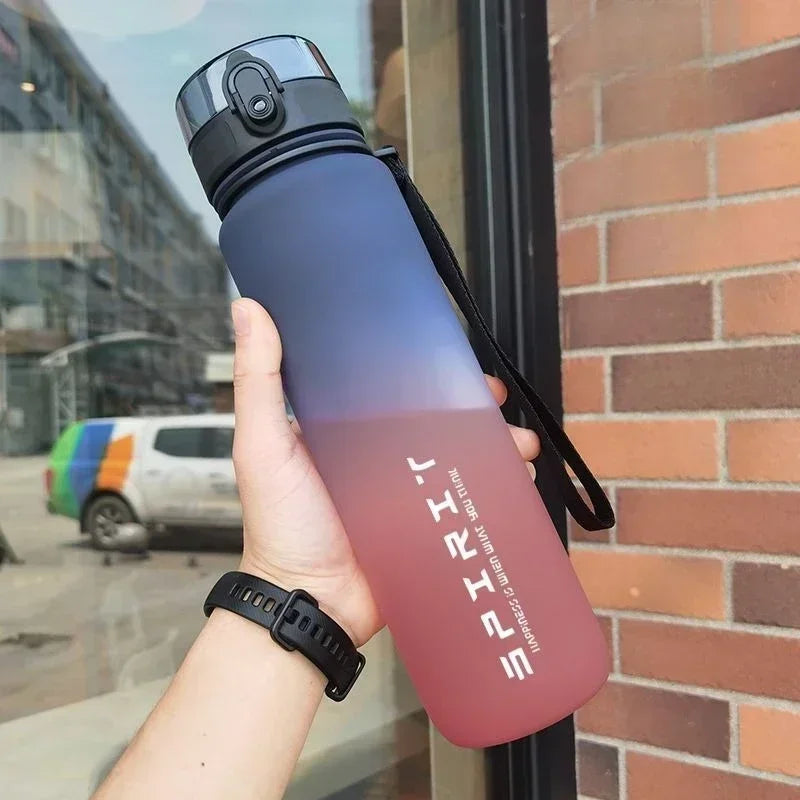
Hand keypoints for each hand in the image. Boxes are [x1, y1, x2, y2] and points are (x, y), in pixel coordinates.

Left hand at [230, 298, 540, 645]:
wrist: (311, 603)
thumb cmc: (280, 527)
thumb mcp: (263, 446)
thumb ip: (259, 380)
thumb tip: (249, 309)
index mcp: (343, 428)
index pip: (388, 383)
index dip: (420, 364)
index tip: (448, 351)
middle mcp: (378, 454)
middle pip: (433, 416)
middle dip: (470, 404)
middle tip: (493, 398)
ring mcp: (406, 489)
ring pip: (459, 454)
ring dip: (494, 443)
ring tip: (516, 444)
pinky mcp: (426, 522)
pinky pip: (466, 497)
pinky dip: (495, 486)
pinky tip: (516, 479)